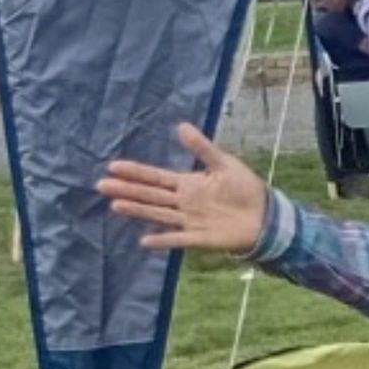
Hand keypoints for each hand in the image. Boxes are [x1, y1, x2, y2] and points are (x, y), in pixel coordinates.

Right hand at [97, 123, 269, 255]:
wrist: (267, 217)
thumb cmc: (246, 189)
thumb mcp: (224, 164)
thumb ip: (202, 148)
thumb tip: (181, 126)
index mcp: (188, 183)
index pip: (156, 177)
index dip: (136, 172)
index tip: (113, 167)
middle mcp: (184, 202)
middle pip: (151, 195)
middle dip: (127, 190)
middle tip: (102, 185)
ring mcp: (190, 220)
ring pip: (159, 214)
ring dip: (138, 210)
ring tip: (116, 206)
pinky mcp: (201, 238)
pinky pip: (178, 239)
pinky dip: (162, 241)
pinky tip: (144, 242)